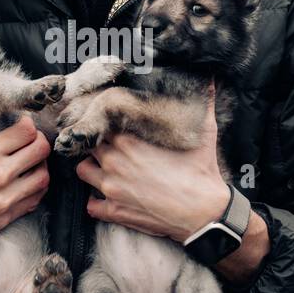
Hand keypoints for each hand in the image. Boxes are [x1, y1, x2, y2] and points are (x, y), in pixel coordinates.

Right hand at [0, 107, 50, 269]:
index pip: (27, 131)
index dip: (28, 124)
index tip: (21, 123)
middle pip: (41, 150)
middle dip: (39, 141)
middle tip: (31, 141)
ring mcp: (4, 198)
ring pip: (43, 176)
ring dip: (40, 166)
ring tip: (31, 162)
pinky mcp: (3, 218)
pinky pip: (35, 200)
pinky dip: (35, 189)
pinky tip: (26, 183)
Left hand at [75, 86, 230, 243]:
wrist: (205, 213)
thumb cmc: (202, 172)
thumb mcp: (205, 131)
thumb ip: (204, 102)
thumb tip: (210, 79)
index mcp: (128, 140)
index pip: (100, 123)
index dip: (104, 122)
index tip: (110, 124)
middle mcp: (114, 162)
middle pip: (88, 144)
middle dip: (97, 144)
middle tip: (108, 146)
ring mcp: (111, 188)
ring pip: (83, 171)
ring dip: (92, 169)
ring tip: (106, 169)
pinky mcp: (114, 211)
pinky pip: (91, 205)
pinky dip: (96, 202)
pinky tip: (108, 197)